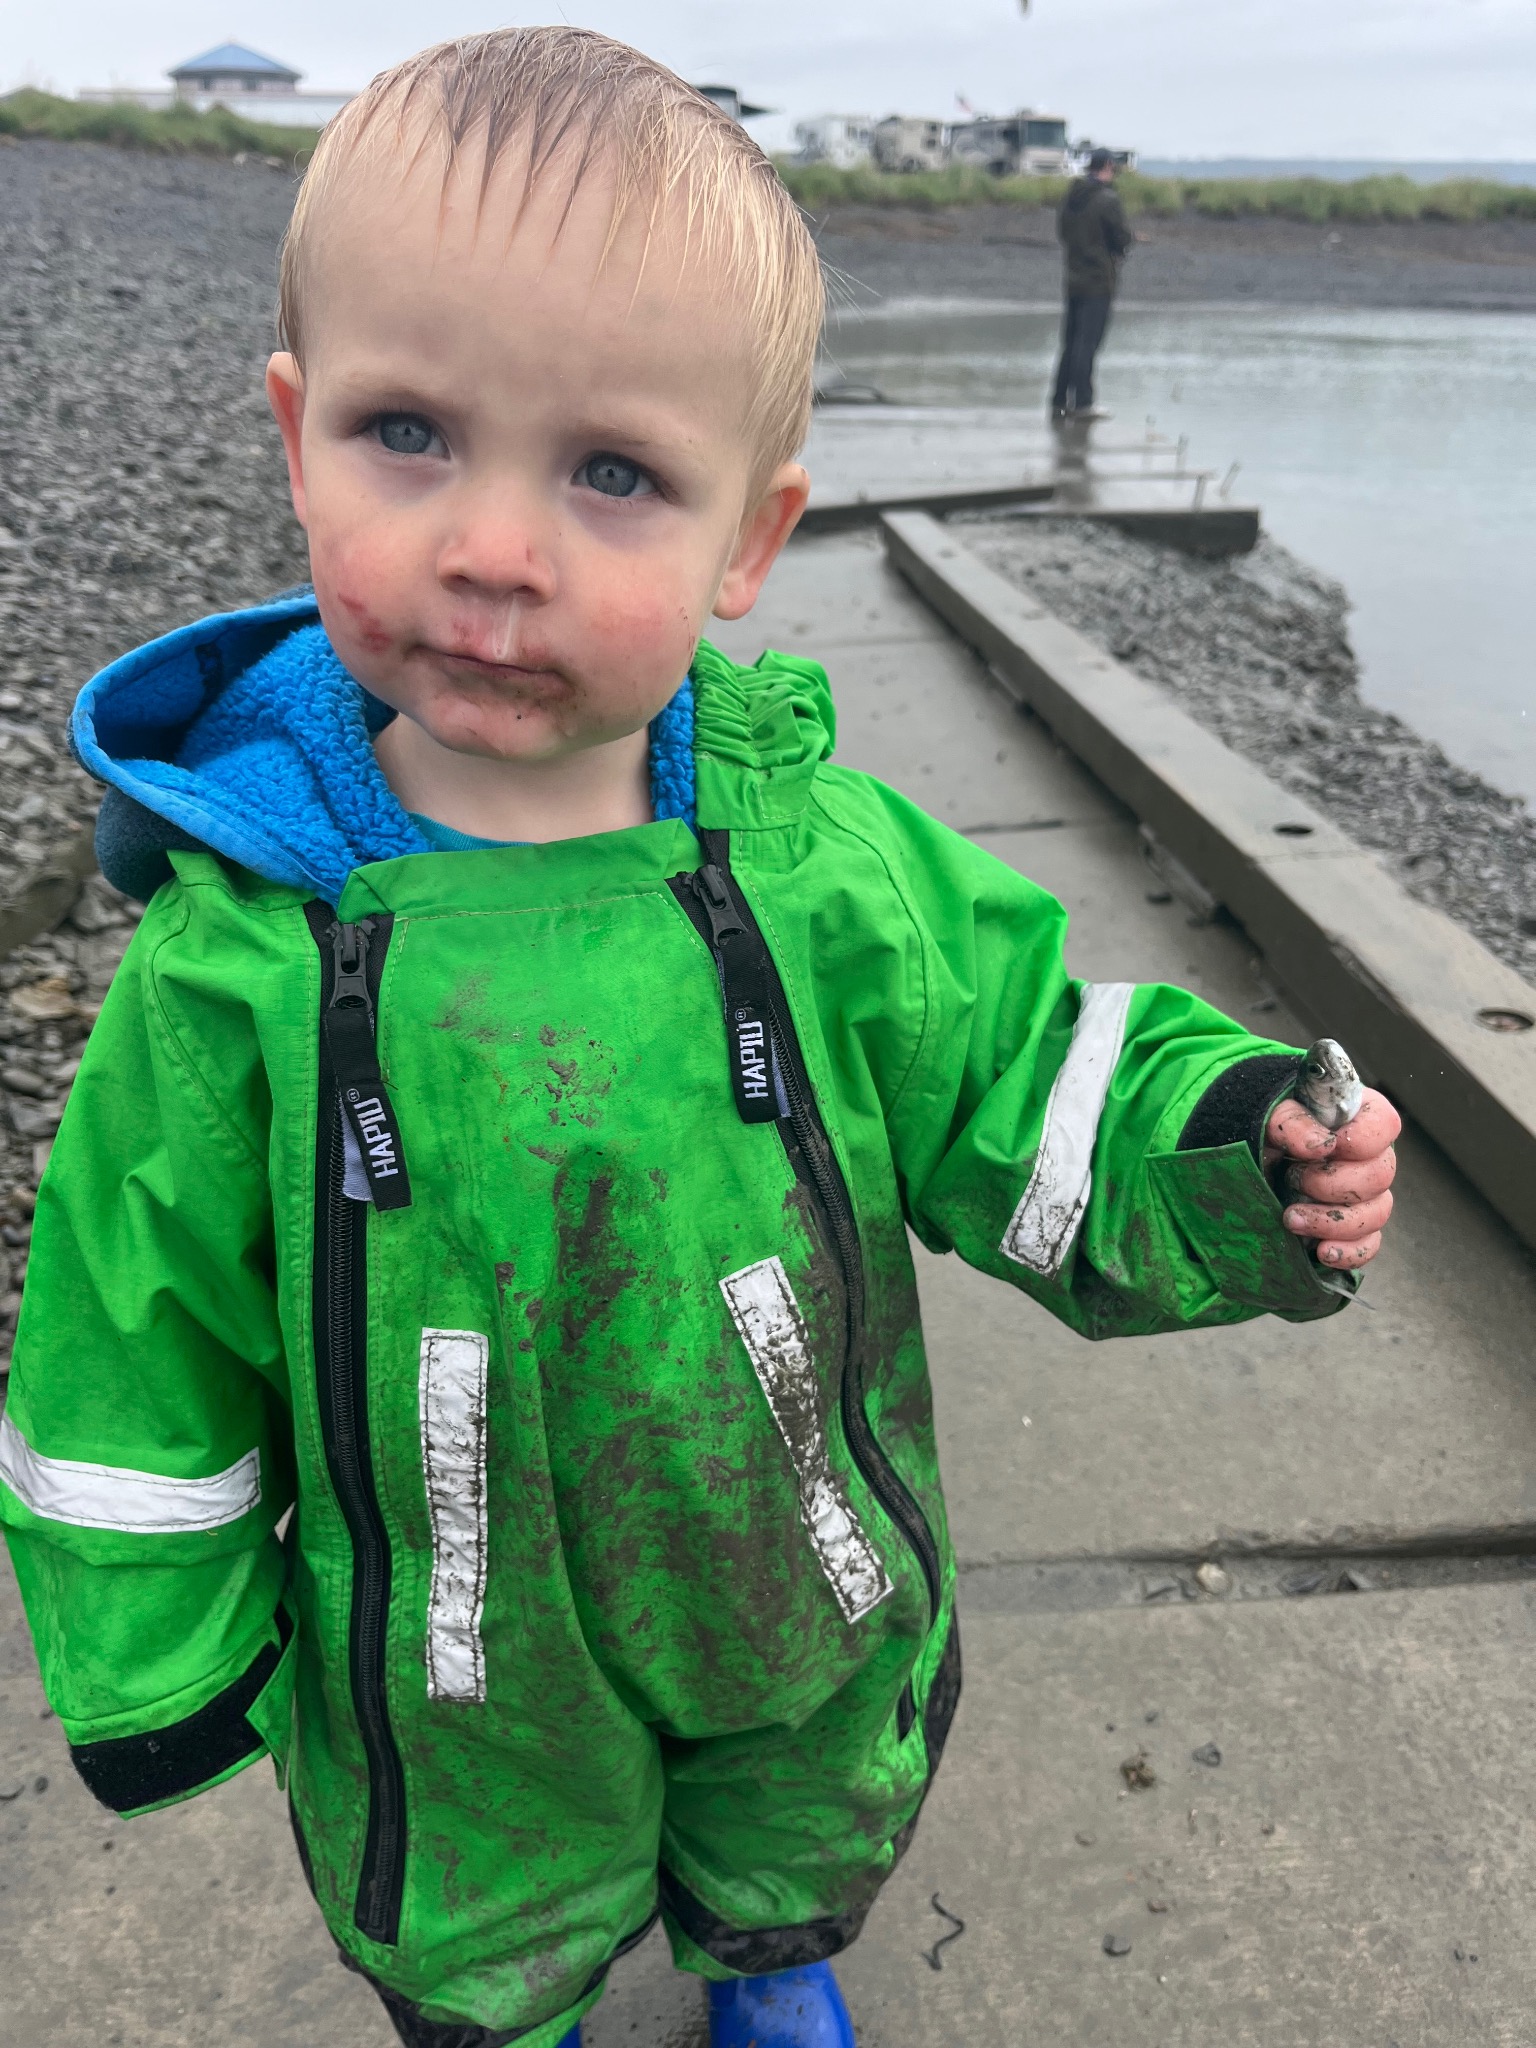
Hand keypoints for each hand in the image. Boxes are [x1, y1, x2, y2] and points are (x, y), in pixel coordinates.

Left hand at [1264, 1089, 1400, 1270]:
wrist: (1245, 1167)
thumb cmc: (1263, 1135)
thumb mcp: (1268, 1119)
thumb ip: (1292, 1121)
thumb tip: (1322, 1144)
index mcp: (1354, 1120)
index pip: (1384, 1125)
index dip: (1358, 1140)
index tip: (1323, 1149)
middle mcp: (1367, 1157)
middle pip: (1381, 1176)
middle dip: (1333, 1185)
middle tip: (1292, 1180)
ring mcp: (1364, 1196)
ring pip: (1377, 1214)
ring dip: (1332, 1221)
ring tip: (1290, 1218)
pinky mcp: (1352, 1229)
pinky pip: (1368, 1246)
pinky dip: (1348, 1252)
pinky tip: (1322, 1251)